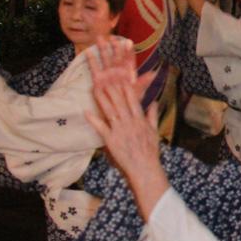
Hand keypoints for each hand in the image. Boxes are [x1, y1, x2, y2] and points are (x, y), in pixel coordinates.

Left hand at [85, 37, 160, 181]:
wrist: (145, 168)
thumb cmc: (150, 151)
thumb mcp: (154, 131)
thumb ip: (152, 115)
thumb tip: (154, 102)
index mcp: (140, 119)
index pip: (131, 98)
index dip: (124, 84)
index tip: (119, 72)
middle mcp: (129, 122)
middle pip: (119, 100)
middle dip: (111, 84)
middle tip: (103, 72)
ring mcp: (120, 130)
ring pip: (109, 110)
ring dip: (101, 97)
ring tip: (93, 85)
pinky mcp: (111, 140)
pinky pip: (101, 128)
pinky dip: (94, 119)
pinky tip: (86, 111)